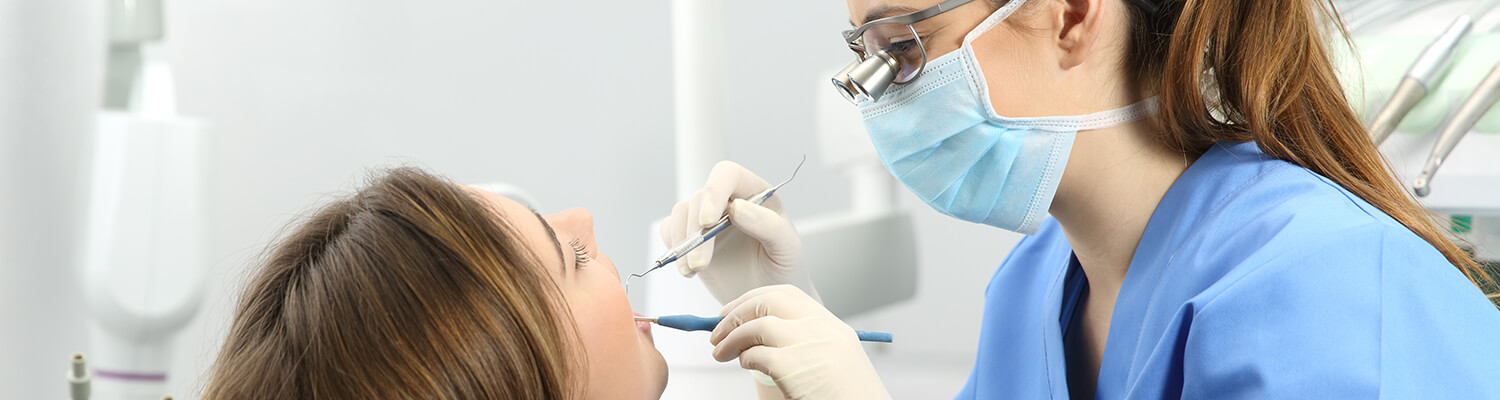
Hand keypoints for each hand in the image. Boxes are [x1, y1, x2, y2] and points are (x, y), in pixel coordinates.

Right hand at [659, 161, 817, 303]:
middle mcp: (730, 201)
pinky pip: (671, 230)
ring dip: (683, 242)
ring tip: (695, 269)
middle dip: (696, 233)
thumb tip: (737, 207)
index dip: (714, 191)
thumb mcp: (788, 249)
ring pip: (682, 213)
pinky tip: (689, 270)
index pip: (728, 175)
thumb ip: (769, 225)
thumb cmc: (784, 270)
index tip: (708, 221)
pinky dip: (674, 249)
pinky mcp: (692, 238)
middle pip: (700, 198)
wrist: (767, 299)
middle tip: (701, 265)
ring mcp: (709, 219)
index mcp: (756, 194)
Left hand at [709, 285, 889, 399]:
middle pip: (766, 302)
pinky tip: (744, 364)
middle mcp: (821, 328)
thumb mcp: (833, 358)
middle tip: (717, 330)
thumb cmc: (844, 395)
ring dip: (730, 338)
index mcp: (831, 324)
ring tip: (720, 352)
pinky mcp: (794, 366)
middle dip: (734, 314)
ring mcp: (809, 344)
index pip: (786, 295)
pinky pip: (756, 354)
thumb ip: (803, 340)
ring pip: (756, 325)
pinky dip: (743, 357)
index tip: (732, 310)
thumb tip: (754, 332)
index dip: (752, 298)